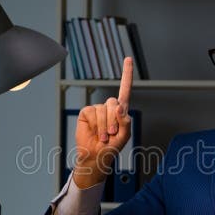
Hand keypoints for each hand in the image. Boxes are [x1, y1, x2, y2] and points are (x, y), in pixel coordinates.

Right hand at [72, 57, 133, 188]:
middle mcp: (109, 107)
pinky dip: (96, 125)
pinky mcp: (86, 113)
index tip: (128, 58)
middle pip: (114, 102)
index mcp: (121, 110)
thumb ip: (126, 121)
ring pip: (103, 110)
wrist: (96, 155)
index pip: (125, 89)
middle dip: (114, 120)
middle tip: (112, 134)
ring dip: (105, 126)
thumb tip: (119, 107)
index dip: (126, 74)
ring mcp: (97, 109)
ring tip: (104, 137)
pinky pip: (92, 113)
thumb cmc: (111, 146)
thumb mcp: (124, 136)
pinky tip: (95, 132)